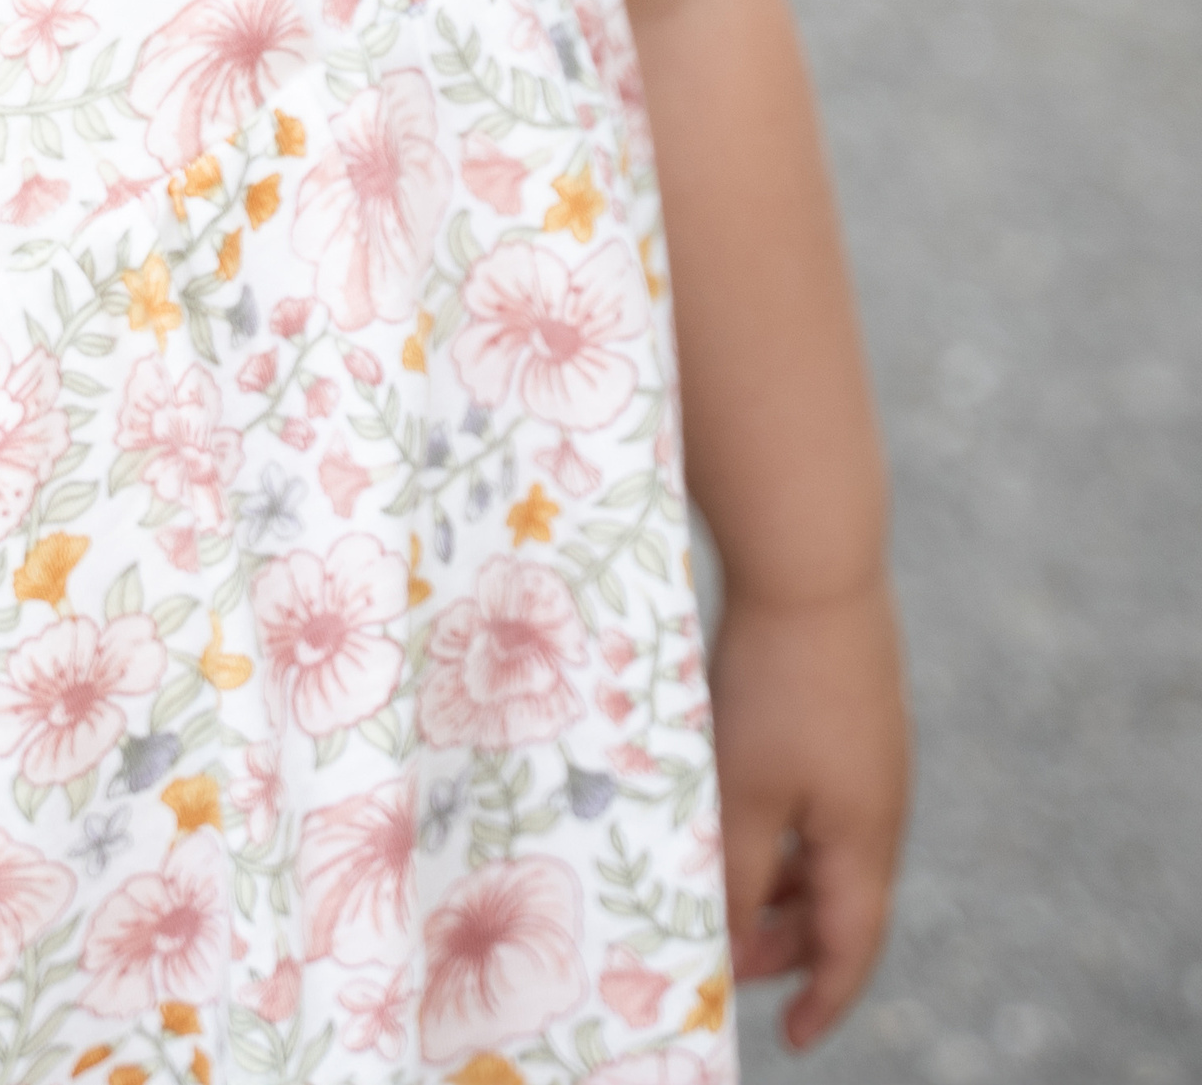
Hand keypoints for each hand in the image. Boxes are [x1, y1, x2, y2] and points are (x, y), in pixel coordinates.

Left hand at [709, 574, 908, 1047]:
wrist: (813, 565)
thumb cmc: (773, 683)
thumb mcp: (745, 790)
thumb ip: (734, 872)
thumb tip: (727, 941)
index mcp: (864, 837)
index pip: (851, 945)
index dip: (824, 996)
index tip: (796, 1038)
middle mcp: (880, 804)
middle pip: (839, 899)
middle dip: (787, 939)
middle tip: (730, 958)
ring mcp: (869, 753)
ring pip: (824, 844)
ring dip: (778, 878)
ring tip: (723, 886)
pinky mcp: (849, 710)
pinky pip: (819, 795)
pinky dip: (782, 823)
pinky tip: (738, 805)